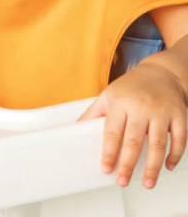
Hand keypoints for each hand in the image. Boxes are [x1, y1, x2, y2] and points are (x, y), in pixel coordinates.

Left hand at [78, 62, 186, 188]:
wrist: (161, 72)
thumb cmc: (132, 86)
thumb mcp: (109, 95)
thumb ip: (94, 112)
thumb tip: (77, 128)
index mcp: (120, 103)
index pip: (112, 132)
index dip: (109, 152)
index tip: (106, 168)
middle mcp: (141, 107)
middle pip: (134, 141)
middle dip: (128, 164)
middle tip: (123, 181)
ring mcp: (161, 111)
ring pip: (158, 144)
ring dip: (153, 167)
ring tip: (147, 183)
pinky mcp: (178, 115)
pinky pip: (178, 139)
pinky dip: (174, 155)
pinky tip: (167, 167)